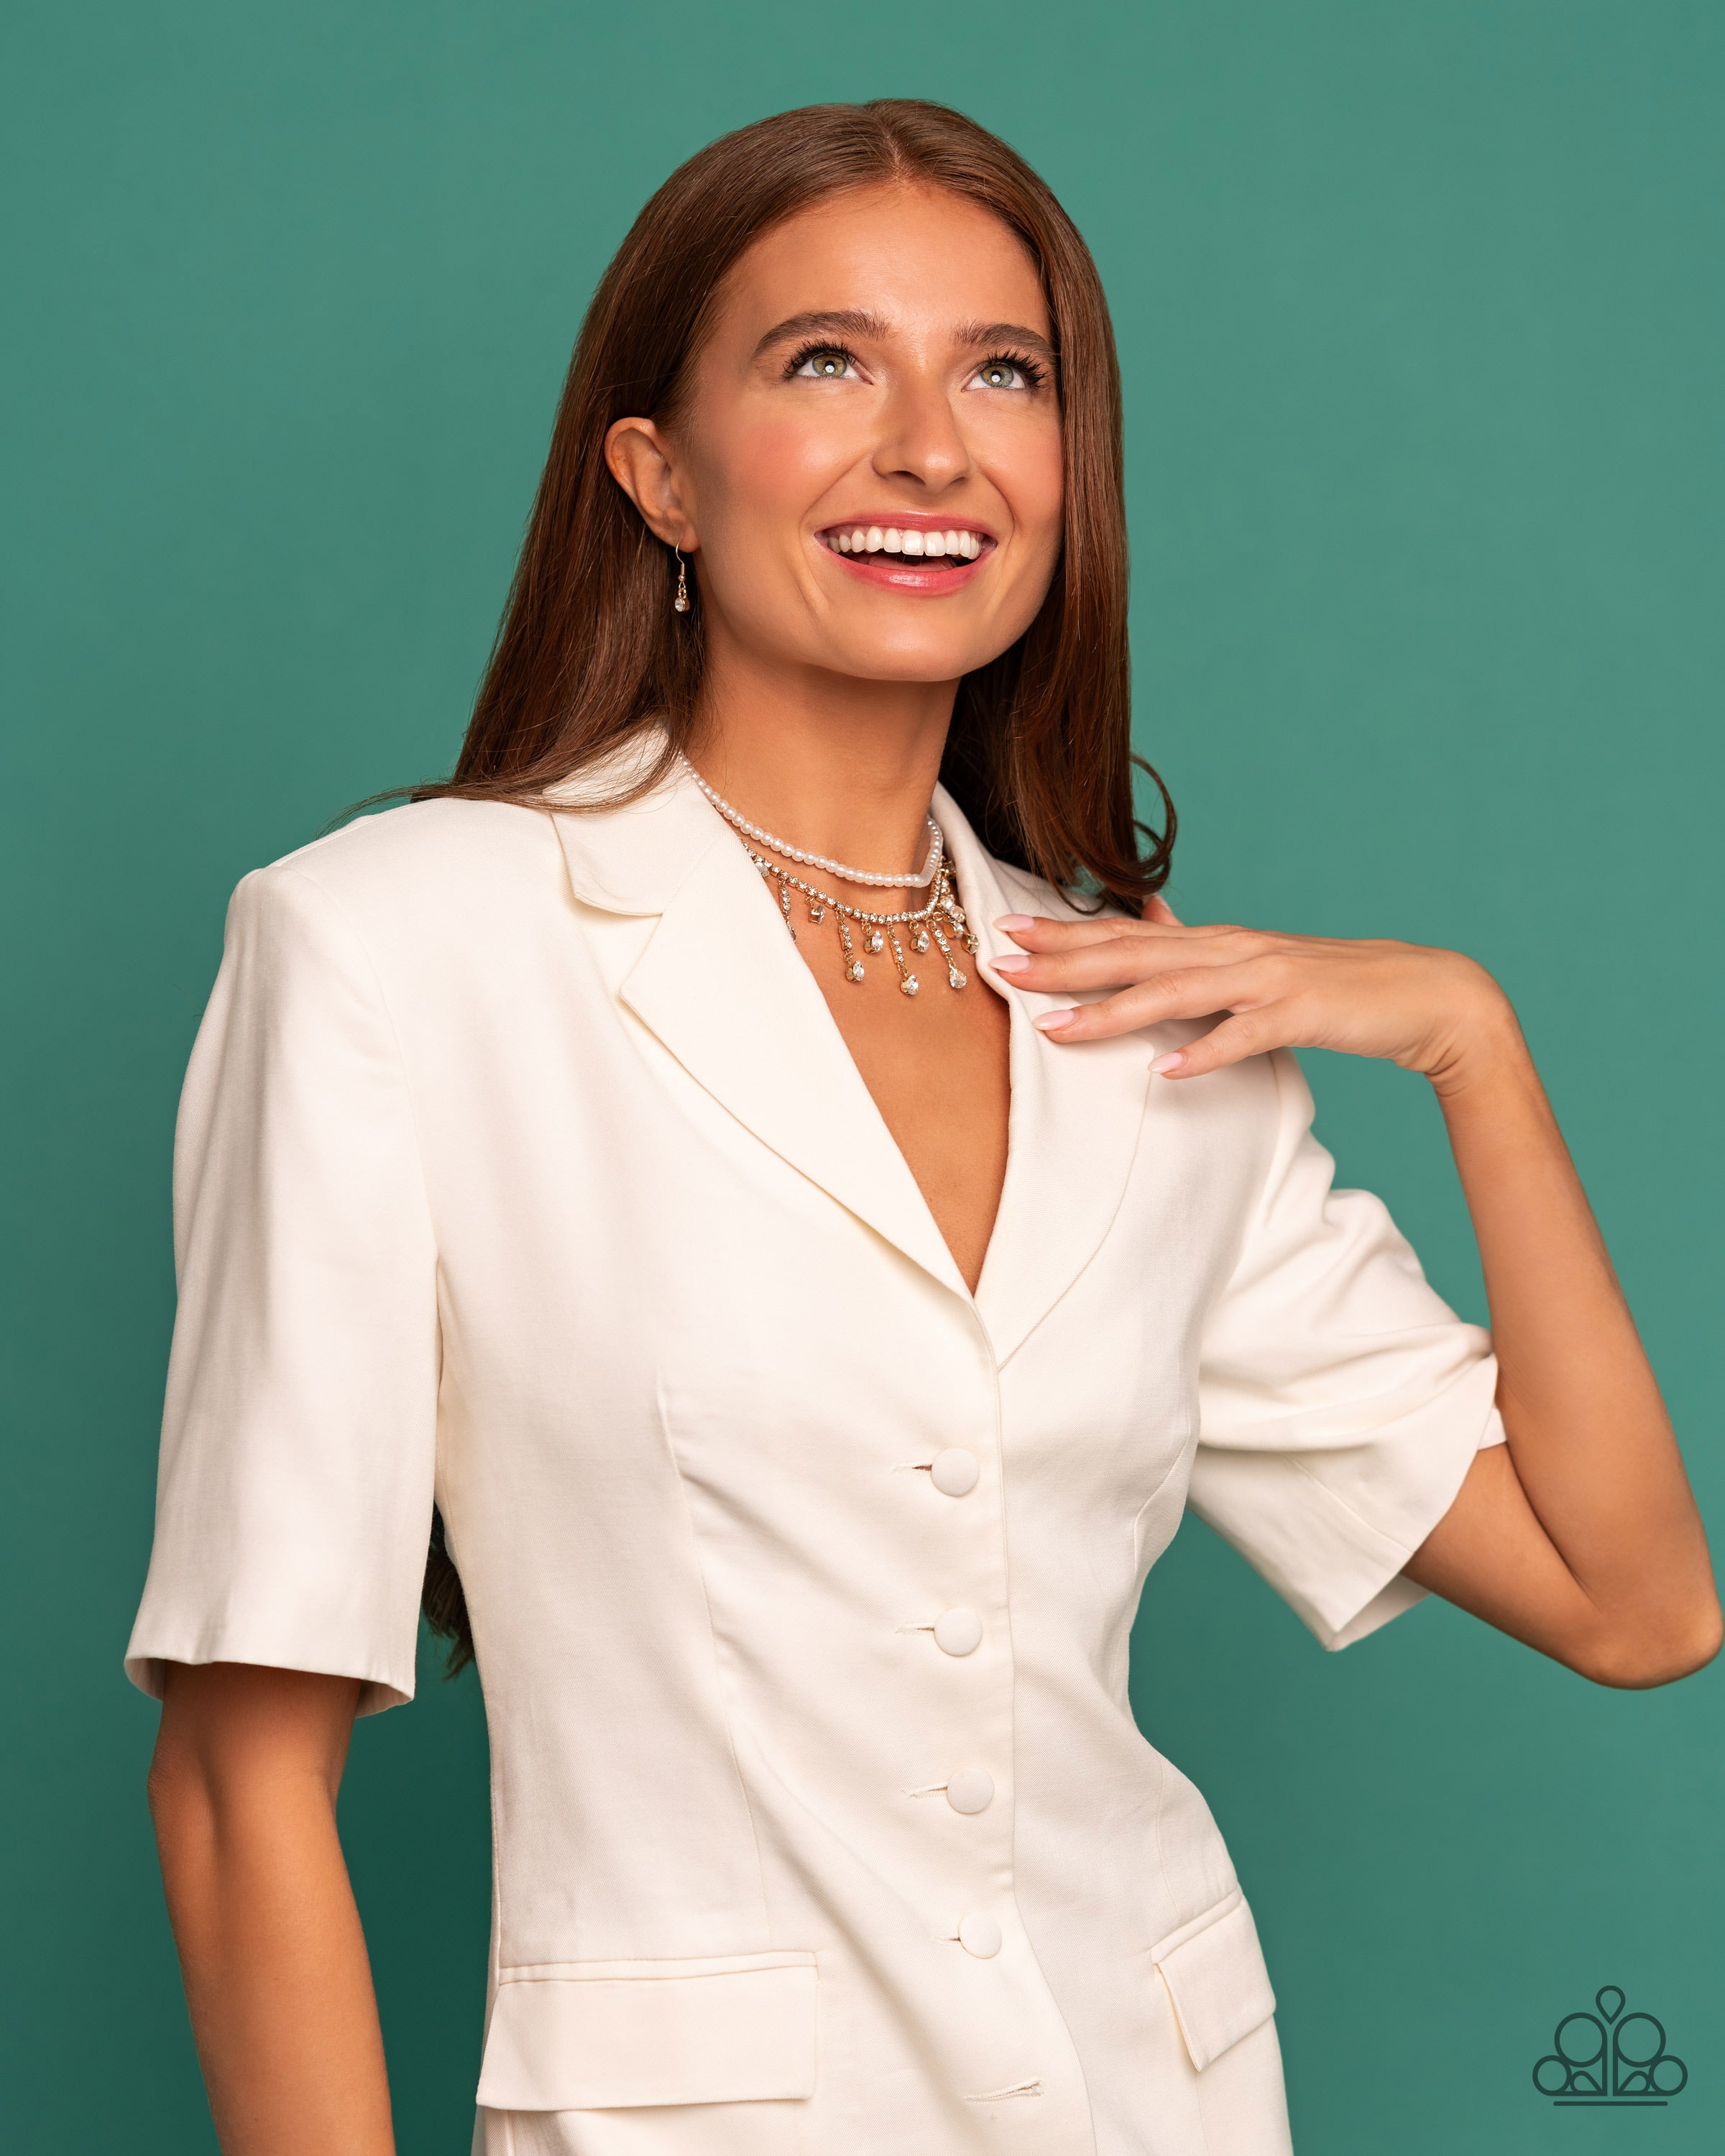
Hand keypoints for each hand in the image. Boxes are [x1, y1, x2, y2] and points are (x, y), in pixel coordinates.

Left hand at [991, 898, 1518, 1086]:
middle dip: (1065, 961)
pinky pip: (1248, 1035)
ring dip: (1114, 1011)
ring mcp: (1268, 979)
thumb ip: (1198, 947)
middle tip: (1001, 965)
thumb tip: (1147, 915)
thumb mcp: (1256, 963)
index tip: (1005, 933)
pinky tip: (1169, 1072)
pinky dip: (1208, 1050)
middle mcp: (1234, 950)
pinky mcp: (1303, 1012)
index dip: (1065, 934)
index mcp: (1218, 941)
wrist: (1427, 994)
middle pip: (1135, 953)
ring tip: (1058, 1029)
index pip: (1127, 934)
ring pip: (1177, 991)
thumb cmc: (1333, 987)